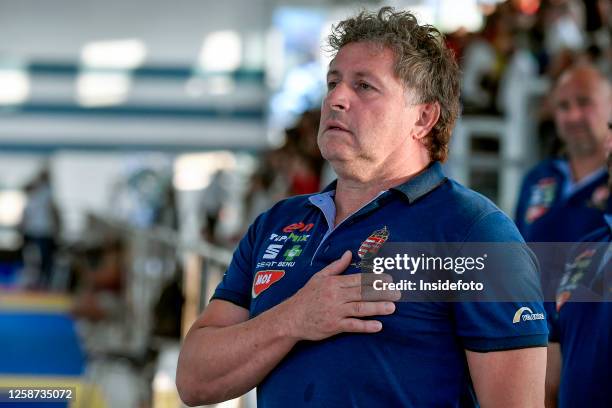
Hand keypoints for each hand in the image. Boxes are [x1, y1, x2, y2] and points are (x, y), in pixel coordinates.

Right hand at [281, 250, 400, 340]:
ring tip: (392, 307)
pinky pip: (352, 326)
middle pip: (362, 293)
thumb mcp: (319, 277)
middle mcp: (335, 296)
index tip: (389, 278)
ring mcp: (335, 311)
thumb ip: (336, 266)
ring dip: (377, 307)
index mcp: (334, 282)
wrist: (291, 318)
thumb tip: (349, 253)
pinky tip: (378, 326)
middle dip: (381, 292)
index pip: (358, 279)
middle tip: (398, 292)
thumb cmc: (306, 297)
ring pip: (360, 308)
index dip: (375, 279)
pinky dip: (365, 326)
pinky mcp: (333, 326)